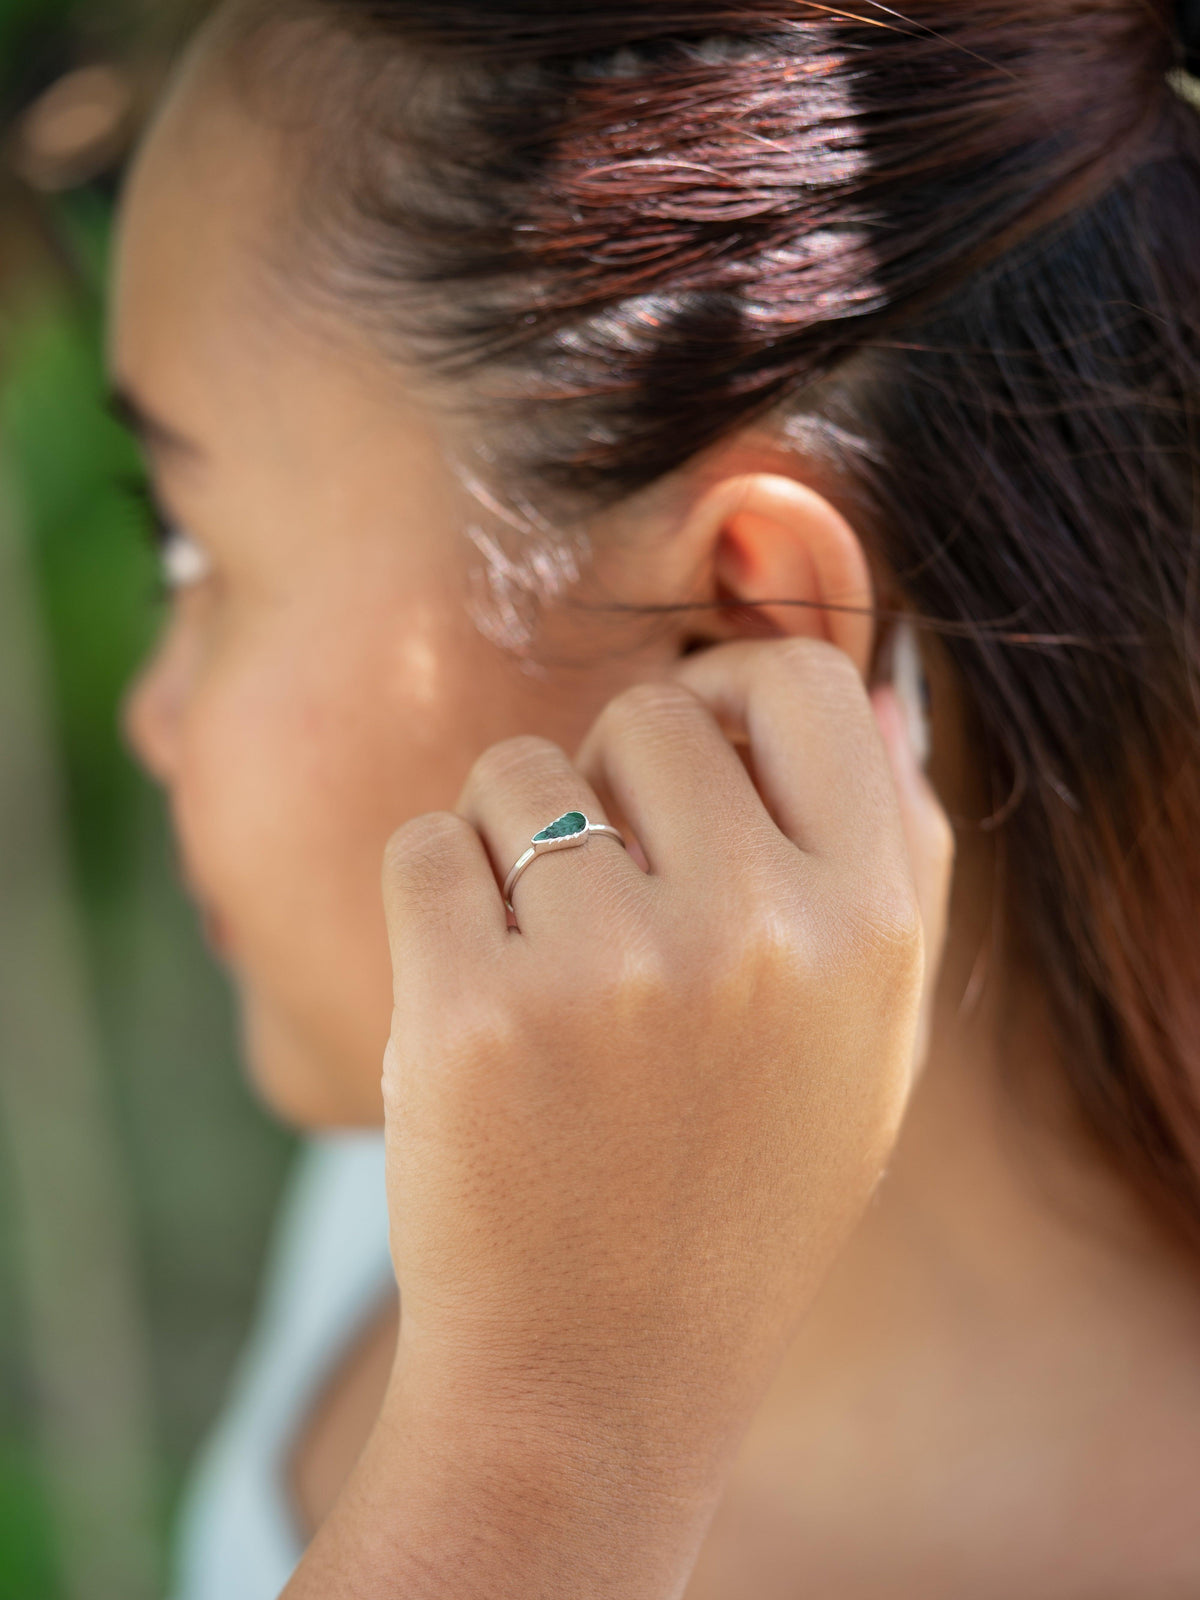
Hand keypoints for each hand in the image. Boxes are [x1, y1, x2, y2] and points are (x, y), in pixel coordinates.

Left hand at [379, 637, 952, 1504]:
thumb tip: (873, 697)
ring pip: (517, 771)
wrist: (596, 1378)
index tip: (685, 756)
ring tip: (542, 972)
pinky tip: (472, 1001)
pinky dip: (434, 903)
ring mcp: (613, 967)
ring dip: (510, 846)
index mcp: (867, 927)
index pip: (802, 685)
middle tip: (601, 900)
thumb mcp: (864, 1041)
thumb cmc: (734, 1191)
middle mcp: (755, 929)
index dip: (729, 696)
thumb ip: (891, 862)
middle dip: (605, 781)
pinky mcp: (476, 1009)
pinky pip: (427, 845)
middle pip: (643, 715)